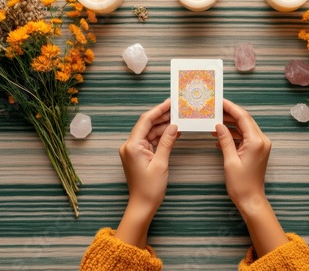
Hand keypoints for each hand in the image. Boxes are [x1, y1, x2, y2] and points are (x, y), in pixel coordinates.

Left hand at [115, 99, 178, 247]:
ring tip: (178, 119)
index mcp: (132, 145)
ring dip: (163, 127)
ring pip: (150, 133)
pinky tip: (173, 132)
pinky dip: (161, 137)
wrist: (142, 205)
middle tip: (177, 109)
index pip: (145, 121)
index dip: (158, 110)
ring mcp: (133, 150)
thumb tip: (173, 126)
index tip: (170, 102)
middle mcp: (130, 146)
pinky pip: (150, 141)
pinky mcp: (138, 155)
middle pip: (147, 125)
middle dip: (162, 117)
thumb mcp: (161, 163)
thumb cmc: (150, 188)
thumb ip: (167, 142)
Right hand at [214, 98, 270, 209]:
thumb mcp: (230, 160)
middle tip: (214, 109)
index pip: (243, 118)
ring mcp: (261, 145)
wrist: (251, 199)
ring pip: (244, 128)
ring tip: (214, 122)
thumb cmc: (241, 184)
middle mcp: (262, 141)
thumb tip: (219, 125)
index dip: (231, 108)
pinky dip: (233, 135)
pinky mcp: (257, 150)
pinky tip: (219, 137)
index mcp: (256, 141)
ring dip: (230, 125)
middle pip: (245, 120)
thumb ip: (225, 140)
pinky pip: (245, 137)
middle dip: (230, 114)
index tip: (220, 101)